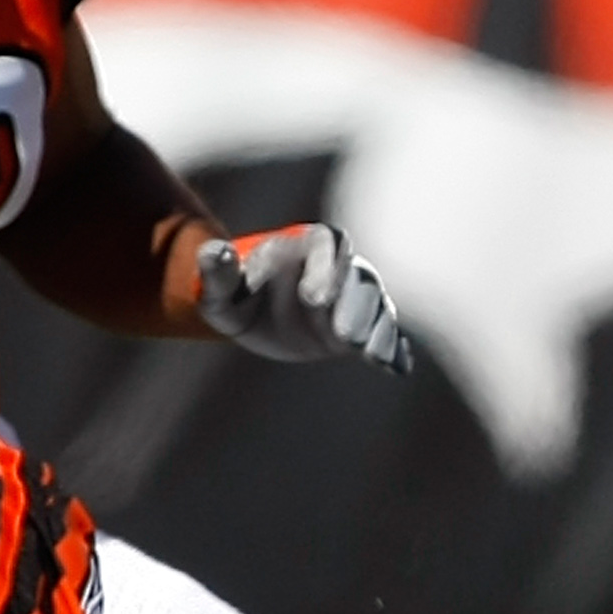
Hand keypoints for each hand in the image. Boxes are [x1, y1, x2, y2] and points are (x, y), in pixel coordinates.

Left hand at [194, 225, 415, 374]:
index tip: (314, 299)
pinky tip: (398, 369)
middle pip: (359, 278)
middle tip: (346, 338)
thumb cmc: (236, 295)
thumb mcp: (220, 290)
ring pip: (376, 305)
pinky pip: (385, 333)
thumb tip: (214, 252)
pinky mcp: (362, 327)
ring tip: (373, 356)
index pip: (327, 244)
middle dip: (355, 307)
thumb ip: (218, 271)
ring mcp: (354, 298)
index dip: (325, 268)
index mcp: (306, 245)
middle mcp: (338, 267)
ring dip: (377, 330)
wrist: (254, 316)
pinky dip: (393, 349)